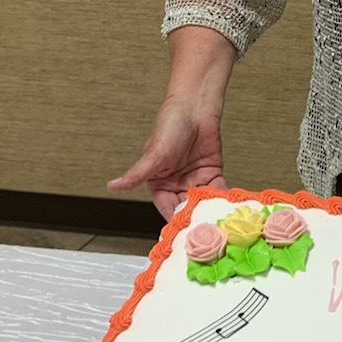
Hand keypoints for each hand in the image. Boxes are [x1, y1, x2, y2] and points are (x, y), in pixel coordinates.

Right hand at [107, 100, 226, 221]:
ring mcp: (195, 179)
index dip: (175, 220)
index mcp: (159, 184)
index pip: (167, 208)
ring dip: (211, 209)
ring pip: (203, 202)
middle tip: (207, 230)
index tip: (185, 233)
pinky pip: (218, 190)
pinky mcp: (212, 173)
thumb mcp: (154, 154)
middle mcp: (177, 185)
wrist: (195, 108)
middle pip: (187, 208)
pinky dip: (223, 198)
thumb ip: (137, 174)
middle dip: (196, 218)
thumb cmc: (169, 126)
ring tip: (220, 221)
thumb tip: (112, 186)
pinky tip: (229, 206)